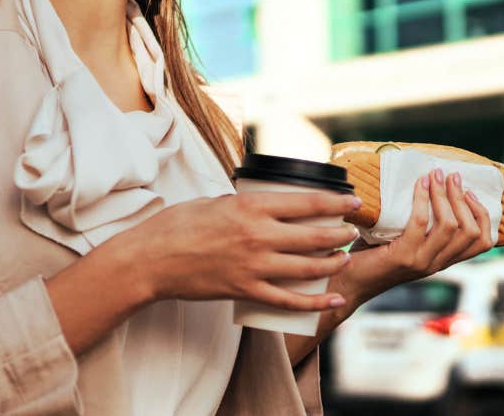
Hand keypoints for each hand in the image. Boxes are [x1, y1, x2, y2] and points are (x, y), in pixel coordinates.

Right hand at [108, 191, 362, 312]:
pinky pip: (288, 300)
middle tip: (352, 232)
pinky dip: (314, 302)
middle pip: (315, 236)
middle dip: (341, 234)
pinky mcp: (245, 291)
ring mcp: (254, 266)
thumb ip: (241, 204)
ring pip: (308, 268)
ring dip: (333, 264)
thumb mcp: (213, 201)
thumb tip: (263, 204)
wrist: (150, 260)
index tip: (353, 202)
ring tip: (345, 258)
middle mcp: (258, 235)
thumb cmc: (175, 226)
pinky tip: (332, 300)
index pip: (307, 203)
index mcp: (250, 206)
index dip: (336, 203)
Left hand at [337, 169, 493, 301]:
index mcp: (443, 261)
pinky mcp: (403, 256)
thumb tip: (429, 184)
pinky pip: (421, 222)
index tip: (469, 192)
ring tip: (437, 176)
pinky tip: (419, 184)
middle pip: (470, 232)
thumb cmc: (372, 254)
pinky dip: (422, 199)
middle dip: (464, 199)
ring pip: (450, 225)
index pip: (483, 243)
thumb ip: (420, 227)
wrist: (347, 280)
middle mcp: (437, 264)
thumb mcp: (405, 242)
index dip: (482, 215)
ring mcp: (422, 262)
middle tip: (452, 176)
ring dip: (445, 196)